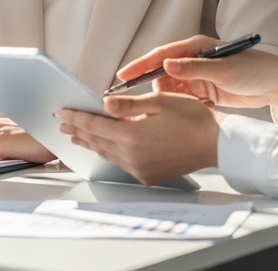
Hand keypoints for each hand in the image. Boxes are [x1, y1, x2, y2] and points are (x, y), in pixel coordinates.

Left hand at [56, 93, 219, 185]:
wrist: (215, 144)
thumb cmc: (192, 119)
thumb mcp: (159, 101)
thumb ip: (128, 104)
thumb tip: (103, 103)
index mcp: (132, 135)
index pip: (94, 125)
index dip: (76, 117)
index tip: (62, 111)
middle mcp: (132, 156)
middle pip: (96, 141)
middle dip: (77, 130)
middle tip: (61, 122)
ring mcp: (139, 169)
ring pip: (105, 153)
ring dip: (89, 142)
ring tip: (74, 135)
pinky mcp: (147, 175)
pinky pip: (119, 163)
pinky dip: (106, 152)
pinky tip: (102, 147)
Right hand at [116, 36, 277, 114]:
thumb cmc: (254, 69)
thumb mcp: (223, 69)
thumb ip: (194, 67)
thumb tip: (166, 65)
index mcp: (194, 47)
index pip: (160, 55)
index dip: (139, 65)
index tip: (122, 76)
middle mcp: (192, 60)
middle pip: (161, 74)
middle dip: (152, 88)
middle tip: (140, 103)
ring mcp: (197, 76)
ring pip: (171, 90)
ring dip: (169, 101)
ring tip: (168, 110)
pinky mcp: (204, 91)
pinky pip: (184, 100)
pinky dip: (182, 107)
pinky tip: (185, 114)